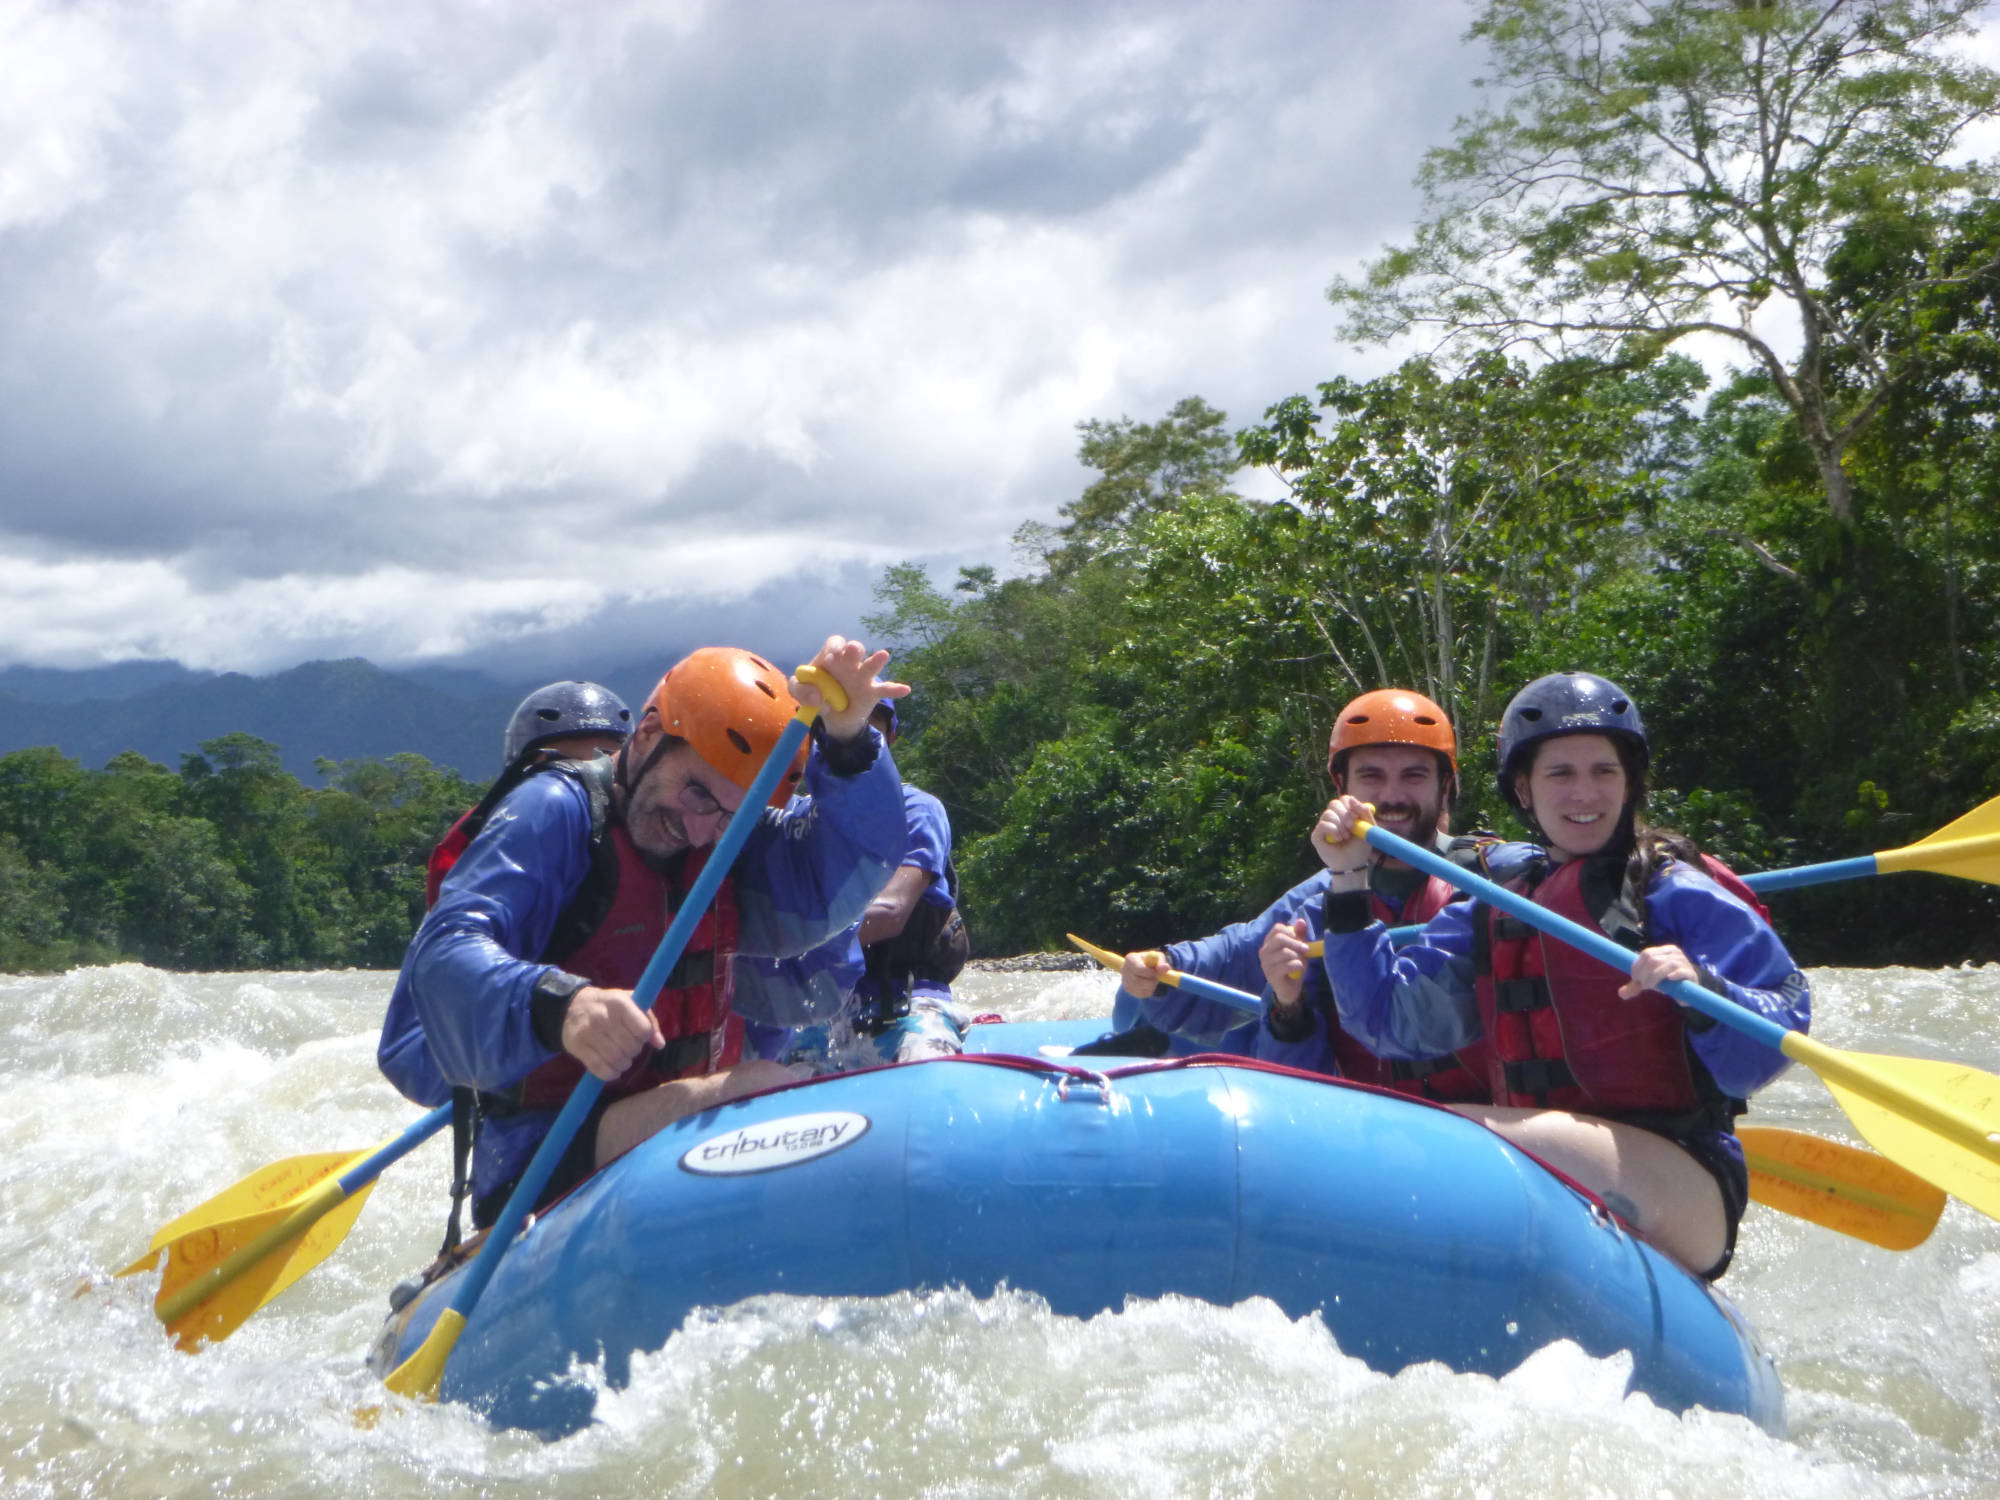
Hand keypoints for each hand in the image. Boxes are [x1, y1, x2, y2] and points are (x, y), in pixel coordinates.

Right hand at [560, 985, 664, 1079]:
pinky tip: (612, 1070)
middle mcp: (603, 1016)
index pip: (643, 1030)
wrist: (572, 1006)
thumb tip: (660, 1044)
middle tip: (629, 1048)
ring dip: (624, 1064)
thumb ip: (648, 1020)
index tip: (639, 1036)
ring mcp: (588, 1032)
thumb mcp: (630, 1002)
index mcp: (619, 1003)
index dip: (645, 1037)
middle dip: (634, 1052)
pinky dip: (610, 1074)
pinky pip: (598, 1068)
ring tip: (622, 1059)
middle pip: (630, 1047)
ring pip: (616, 1059)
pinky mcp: (577, 1046)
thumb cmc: (608, 1005)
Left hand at [792, 635, 908, 742]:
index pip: (835, 643)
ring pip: (870, 666)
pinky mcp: (872, 692)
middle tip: (851, 651)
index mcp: (832, 657)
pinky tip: (905, 689)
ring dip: (876, 661)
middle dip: (853, 649)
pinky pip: (885, 690)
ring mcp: (863, 677)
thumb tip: (818, 696)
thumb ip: (799, 689)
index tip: (830, 657)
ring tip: (882, 655)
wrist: (832, 714)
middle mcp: (849, 663)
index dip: (834, 647)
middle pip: (854, 650)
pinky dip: (895, 689)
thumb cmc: (816, 693)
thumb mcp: (799, 691)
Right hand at [1120, 949, 1169, 999]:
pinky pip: (1140, 994)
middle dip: (1151, 981)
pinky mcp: (1128, 989)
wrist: (1144, 967)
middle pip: (1138, 981)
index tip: (1157, 973)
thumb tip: (1166, 967)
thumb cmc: (1151, 961)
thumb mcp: (1158, 958)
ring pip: (1140, 989)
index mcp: (1130, 959)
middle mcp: (1124, 969)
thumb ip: (1161, 962)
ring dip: (1151, 986)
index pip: (1139, 969)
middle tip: (1157, 978)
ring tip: (1153, 979)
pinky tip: (1149, 984)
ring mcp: (1125, 980)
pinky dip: (1148, 990)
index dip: (1150, 973)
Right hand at [1259, 917, 1311, 1009]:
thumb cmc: (1293, 966)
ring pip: (1285, 953)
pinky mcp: (1271, 974)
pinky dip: (1297, 966)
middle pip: (1279, 938)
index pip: (1278, 928)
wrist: (1289, 988)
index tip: (1300, 939)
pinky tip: (1298, 970)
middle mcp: (1264, 951)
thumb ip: (1299, 935)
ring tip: (1301, 963)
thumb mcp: (1298, 949)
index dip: (1291, 932)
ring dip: (1298, 957)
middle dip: (1296, 943)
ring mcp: (1266, 963)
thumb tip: (1301, 921)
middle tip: (1306, 950)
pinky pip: (1287, 965)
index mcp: (1269, 942)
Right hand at [1312, 795, 1374, 888]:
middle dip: (1345, 815)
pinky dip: (1332, 831)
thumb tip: (1351, 799)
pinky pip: (1322, 825)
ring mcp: (1324, 825)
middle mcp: (1333, 817)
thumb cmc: (1360, 846)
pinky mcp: (1316, 835)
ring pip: (1328, 814)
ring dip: (1340, 826)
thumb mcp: (1368, 828)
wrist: (1353, 864)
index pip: (1344, 799)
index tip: (1356, 816)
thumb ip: (1364, 812)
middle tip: (1352, 827)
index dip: (1350, 805)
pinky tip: (1337, 839)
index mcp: (1345, 813)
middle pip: (1334, 803)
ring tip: (1345, 837)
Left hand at [1619, 944, 1699, 1000]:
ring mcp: (1683, 962)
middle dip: (1644, 974)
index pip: (1646, 954)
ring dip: (1654, 977)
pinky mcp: (1690, 973)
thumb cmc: (1667, 981)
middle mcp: (1674, 953)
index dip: (1638, 967)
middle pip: (1654, 959)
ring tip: (1651, 986)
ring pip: (1666, 965)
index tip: (1635, 979)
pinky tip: (1668, 980)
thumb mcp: (1650, 981)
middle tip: (1643, 985)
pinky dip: (1673, 975)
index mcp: (1663, 950)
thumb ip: (1636, 986)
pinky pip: (1680, 971)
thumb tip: (1620, 993)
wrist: (1689, 988)